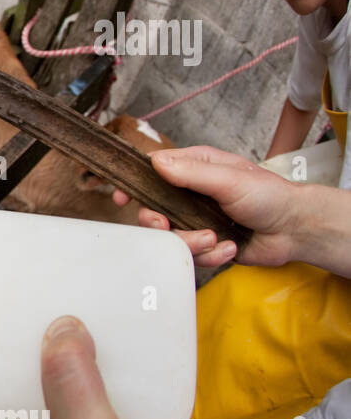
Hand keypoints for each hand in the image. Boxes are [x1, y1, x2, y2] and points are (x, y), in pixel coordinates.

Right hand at [111, 145, 303, 267]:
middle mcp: (190, 193)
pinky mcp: (205, 242)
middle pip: (153, 210)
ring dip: (190, 242)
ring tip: (215, 240)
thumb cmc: (270, 196)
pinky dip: (210, 255)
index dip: (134, 184)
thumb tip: (156, 163)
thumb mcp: (229, 179)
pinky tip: (229, 248)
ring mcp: (196, 218)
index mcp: (194, 168)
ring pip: (170, 237)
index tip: (122, 197)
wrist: (295, 230)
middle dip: (161, 224)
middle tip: (167, 226)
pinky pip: (191, 254)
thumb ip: (191, 173)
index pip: (152, 171)